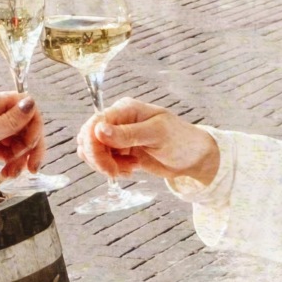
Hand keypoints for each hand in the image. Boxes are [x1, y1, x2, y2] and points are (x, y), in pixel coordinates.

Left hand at [0, 89, 42, 202]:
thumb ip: (10, 120)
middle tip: (31, 164)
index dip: (31, 121)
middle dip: (30, 144)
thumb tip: (30, 103)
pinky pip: (11, 151)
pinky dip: (14, 162)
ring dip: (22, 156)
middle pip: (24, 123)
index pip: (20, 103)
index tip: (32, 141)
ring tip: (15, 171)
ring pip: (20, 139)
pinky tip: (9, 172)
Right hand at [79, 96, 218, 188]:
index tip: (106, 166)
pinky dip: (112, 169)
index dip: (94, 146)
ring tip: (129, 169)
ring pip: (92, 151)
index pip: (95, 123)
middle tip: (115, 172)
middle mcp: (118, 120)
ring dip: (105, 165)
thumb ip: (127, 133)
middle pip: (88, 137)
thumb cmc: (180, 140)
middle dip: (98, 158)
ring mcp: (117, 136)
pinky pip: (103, 160)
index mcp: (125, 109)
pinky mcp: (120, 151)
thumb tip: (99, 130)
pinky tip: (131, 170)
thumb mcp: (156, 135)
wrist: (193, 158)